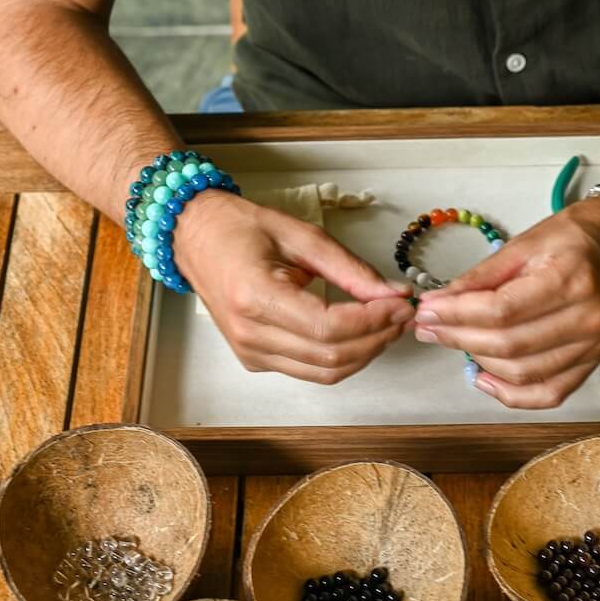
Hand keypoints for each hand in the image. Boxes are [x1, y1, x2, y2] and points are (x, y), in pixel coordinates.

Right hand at [173, 192, 413, 383]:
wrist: (196, 238)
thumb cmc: (243, 228)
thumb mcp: (301, 235)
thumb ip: (349, 268)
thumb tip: (393, 293)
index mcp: (256, 297)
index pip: (328, 327)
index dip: (372, 320)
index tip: (401, 303)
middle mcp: (250, 334)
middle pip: (330, 356)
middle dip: (376, 338)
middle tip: (403, 313)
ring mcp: (250, 353)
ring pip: (324, 372)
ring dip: (365, 352)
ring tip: (389, 324)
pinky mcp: (254, 360)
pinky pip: (309, 370)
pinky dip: (342, 356)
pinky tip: (361, 333)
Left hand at [412, 194, 599, 408]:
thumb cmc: (580, 235)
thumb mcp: (528, 241)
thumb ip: (485, 274)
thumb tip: (442, 300)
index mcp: (570, 280)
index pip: (501, 310)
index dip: (457, 314)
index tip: (427, 310)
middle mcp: (586, 319)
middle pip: (508, 344)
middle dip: (458, 337)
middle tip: (427, 326)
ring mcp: (593, 346)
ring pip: (523, 372)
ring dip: (478, 361)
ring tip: (451, 341)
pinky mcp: (593, 362)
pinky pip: (549, 393)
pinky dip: (512, 393)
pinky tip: (484, 377)